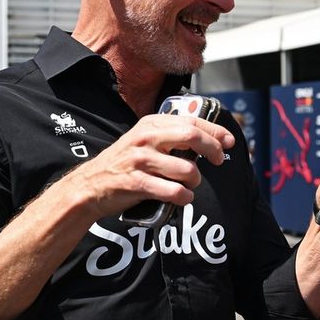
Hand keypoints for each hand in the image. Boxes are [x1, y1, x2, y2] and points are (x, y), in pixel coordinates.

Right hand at [70, 113, 234, 219]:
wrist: (90, 186)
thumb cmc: (125, 164)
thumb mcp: (145, 141)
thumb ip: (171, 137)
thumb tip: (209, 141)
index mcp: (151, 125)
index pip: (191, 121)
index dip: (215, 131)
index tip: (229, 141)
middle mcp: (146, 138)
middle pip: (192, 136)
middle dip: (213, 150)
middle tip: (219, 161)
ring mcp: (140, 160)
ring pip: (187, 169)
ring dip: (195, 181)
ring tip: (189, 185)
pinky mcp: (136, 182)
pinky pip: (173, 191)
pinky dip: (184, 197)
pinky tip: (181, 198)